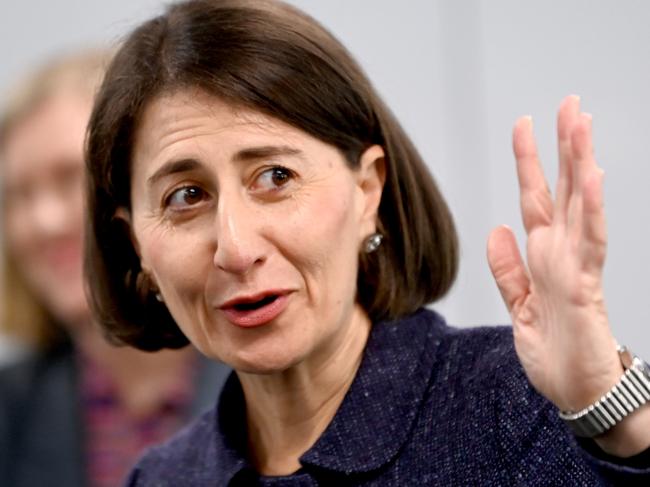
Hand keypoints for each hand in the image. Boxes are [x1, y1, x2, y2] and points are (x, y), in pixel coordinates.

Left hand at [487, 95, 619, 412]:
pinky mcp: (586, 287)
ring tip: (581, 125)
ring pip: (578, 205)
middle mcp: (560, 253)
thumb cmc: (553, 352)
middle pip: (561, 190)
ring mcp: (575, 266)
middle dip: (563, 147)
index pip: (534, 199)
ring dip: (579, 164)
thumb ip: (508, 270)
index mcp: (541, 256)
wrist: (577, 394)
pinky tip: (591, 178)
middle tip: (568, 104)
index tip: (525, 125)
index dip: (529, 163)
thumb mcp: (519, 307)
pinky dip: (590, 209)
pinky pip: (590, 241)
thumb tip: (495, 229)